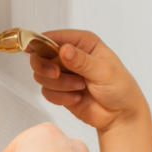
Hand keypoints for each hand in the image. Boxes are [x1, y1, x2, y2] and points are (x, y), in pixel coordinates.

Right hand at [29, 29, 147, 133]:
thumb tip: (64, 50)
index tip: (30, 48)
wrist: (121, 115)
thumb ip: (82, 61)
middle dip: (45, 66)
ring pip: (42, 75)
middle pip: (40, 55)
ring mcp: (64, 73)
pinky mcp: (60, 91)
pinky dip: (60, 98)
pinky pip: (46, 92)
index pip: (55, 37)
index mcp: (84, 43)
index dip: (39, 41)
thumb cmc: (120, 88)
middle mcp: (71, 55)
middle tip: (56, 74)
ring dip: (59, 85)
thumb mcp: (104, 71)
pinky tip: (76, 99)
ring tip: (79, 88)